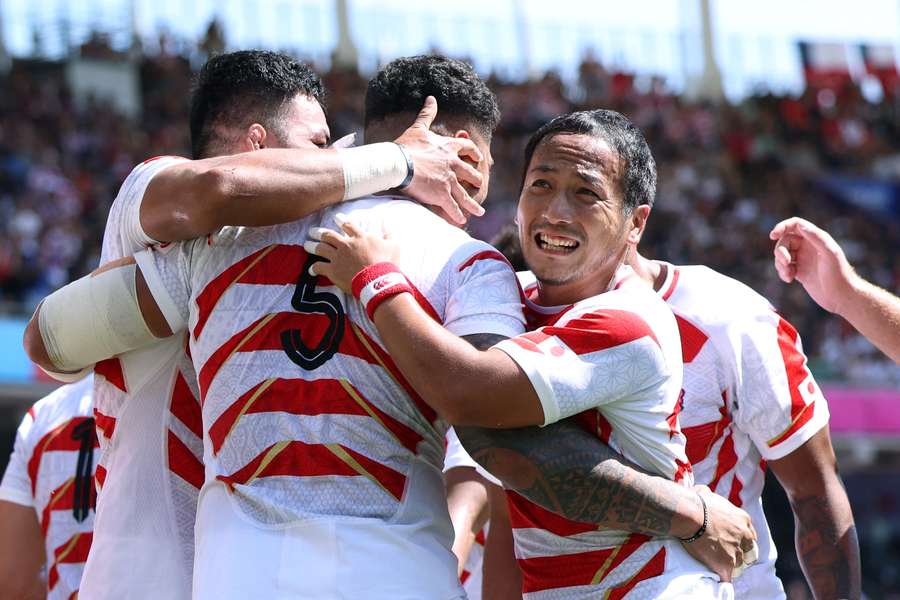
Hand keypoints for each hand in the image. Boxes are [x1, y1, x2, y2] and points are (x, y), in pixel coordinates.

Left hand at [305, 216, 401, 292]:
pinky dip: (313, 268)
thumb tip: (388, 224)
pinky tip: (311, 270)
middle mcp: (346, 244)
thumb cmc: (387, 263)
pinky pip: (319, 267)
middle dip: (319, 232)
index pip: (347, 225)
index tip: (336, 218)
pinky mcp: (332, 270)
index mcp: (359, 237)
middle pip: (328, 235)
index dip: (340, 220)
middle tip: (313, 231)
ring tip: (307, 245)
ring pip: (320, 248)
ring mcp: (337, 257)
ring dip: (312, 246)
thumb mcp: (393, 245)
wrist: (378, 280)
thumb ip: (389, 234)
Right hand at [394, 96, 485, 224]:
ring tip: (479, 212)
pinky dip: (458, 215)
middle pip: (471, 173)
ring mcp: (450, 180)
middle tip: (479, 185)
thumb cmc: (406, 146)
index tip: (478, 158)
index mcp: (448, 148)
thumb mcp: (419, 127)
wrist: (398, 163)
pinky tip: (462, 221)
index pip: (467, 148)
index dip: (473, 153)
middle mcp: (453, 164)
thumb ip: (427, 114)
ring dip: (472, 204)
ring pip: (465, 195)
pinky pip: (454, 207)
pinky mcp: (443, 195)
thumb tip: (431, 98)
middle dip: (475, 180)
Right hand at [681, 486, 756, 582]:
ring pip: (738, 565)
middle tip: (730, 556)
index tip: (736, 542)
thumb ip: (710, 496)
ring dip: (730, 566)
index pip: (750, 534)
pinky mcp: (726, 564)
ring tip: (719, 567)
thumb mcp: (706, 493)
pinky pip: (727, 577)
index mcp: (743, 519)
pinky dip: (722, 578)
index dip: (742, 539)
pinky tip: (716, 577)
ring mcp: (736, 551)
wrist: (690, 514)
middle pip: (749, 551)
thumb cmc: (695, 501)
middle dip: (742, 554)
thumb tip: (703, 493)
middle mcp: (744, 536)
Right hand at [769, 217, 856, 314]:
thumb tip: (800, 226)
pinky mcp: (799, 272)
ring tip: (788, 275)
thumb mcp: (830, 253)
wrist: (842, 297)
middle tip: (786, 263)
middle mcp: (809, 247)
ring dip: (780, 264)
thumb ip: (817, 237)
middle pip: (785, 241)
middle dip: (781, 251)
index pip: (795, 225)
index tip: (773, 236)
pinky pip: (784, 268)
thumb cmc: (839, 274)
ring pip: (782, 255)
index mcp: (816, 239)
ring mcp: (803, 259)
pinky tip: (789, 280)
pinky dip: (782, 273)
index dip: (782, 227)